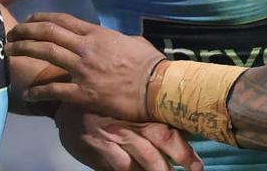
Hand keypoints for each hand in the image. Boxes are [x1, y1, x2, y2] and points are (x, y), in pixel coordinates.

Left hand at [6, 12, 164, 122]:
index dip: (41, 19)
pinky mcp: (83, 93)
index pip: (62, 21)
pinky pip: (55, 90)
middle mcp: (86, 48)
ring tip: (9, 53)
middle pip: (48, 33)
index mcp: (97, 34)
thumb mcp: (133, 41)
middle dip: (25, 32)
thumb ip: (117, 39)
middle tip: (10, 35)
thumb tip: (114, 40)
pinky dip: (38, 91)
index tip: (28, 21)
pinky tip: (28, 94)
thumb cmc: (149, 63)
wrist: (157, 87)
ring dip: (24, 51)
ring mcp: (83, 70)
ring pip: (46, 54)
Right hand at [55, 104, 202, 170]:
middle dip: (176, 161)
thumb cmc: (107, 104)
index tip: (197, 165)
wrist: (69, 103)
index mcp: (141, 110)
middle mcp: (129, 123)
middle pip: (157, 144)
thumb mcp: (131, 105)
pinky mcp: (96, 148)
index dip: (184, 149)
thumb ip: (154, 115)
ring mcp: (112, 136)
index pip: (167, 129)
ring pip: (137, 161)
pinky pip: (116, 167)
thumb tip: (186, 128)